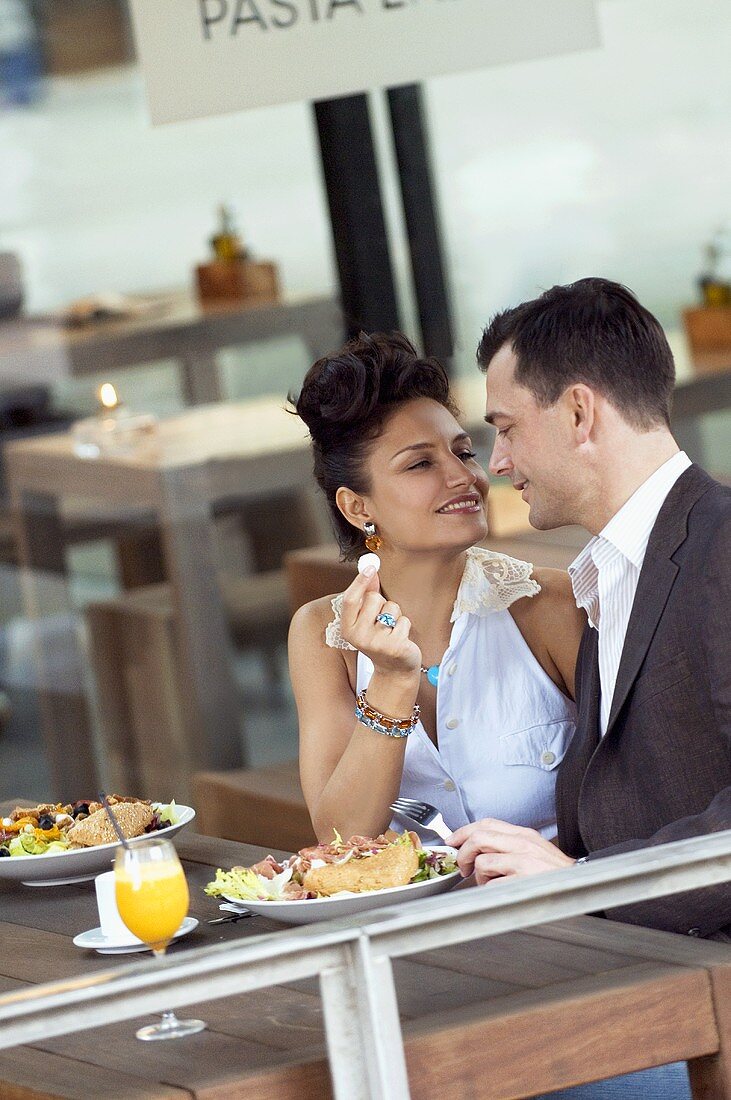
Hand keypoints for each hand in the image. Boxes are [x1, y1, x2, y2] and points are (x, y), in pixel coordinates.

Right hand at [340, 569, 421, 678]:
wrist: (393, 670)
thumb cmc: (380, 638)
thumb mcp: (368, 618)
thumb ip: (367, 594)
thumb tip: (370, 569)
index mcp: (347, 628)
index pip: (350, 599)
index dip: (360, 581)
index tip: (371, 567)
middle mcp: (358, 636)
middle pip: (374, 598)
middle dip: (382, 603)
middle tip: (383, 620)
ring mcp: (376, 642)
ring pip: (391, 608)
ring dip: (396, 615)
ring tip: (392, 630)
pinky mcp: (394, 646)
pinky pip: (404, 620)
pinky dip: (405, 626)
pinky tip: (400, 639)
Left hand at [447, 818, 576, 882]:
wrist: (580, 887)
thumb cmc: (555, 873)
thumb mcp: (534, 849)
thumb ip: (508, 844)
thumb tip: (478, 848)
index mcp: (523, 834)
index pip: (486, 823)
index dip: (463, 831)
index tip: (452, 841)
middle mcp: (522, 844)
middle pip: (478, 838)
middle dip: (462, 853)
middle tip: (462, 867)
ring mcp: (523, 862)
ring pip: (481, 862)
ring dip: (478, 876)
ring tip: (488, 882)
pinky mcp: (522, 881)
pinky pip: (491, 885)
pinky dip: (489, 891)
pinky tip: (498, 892)